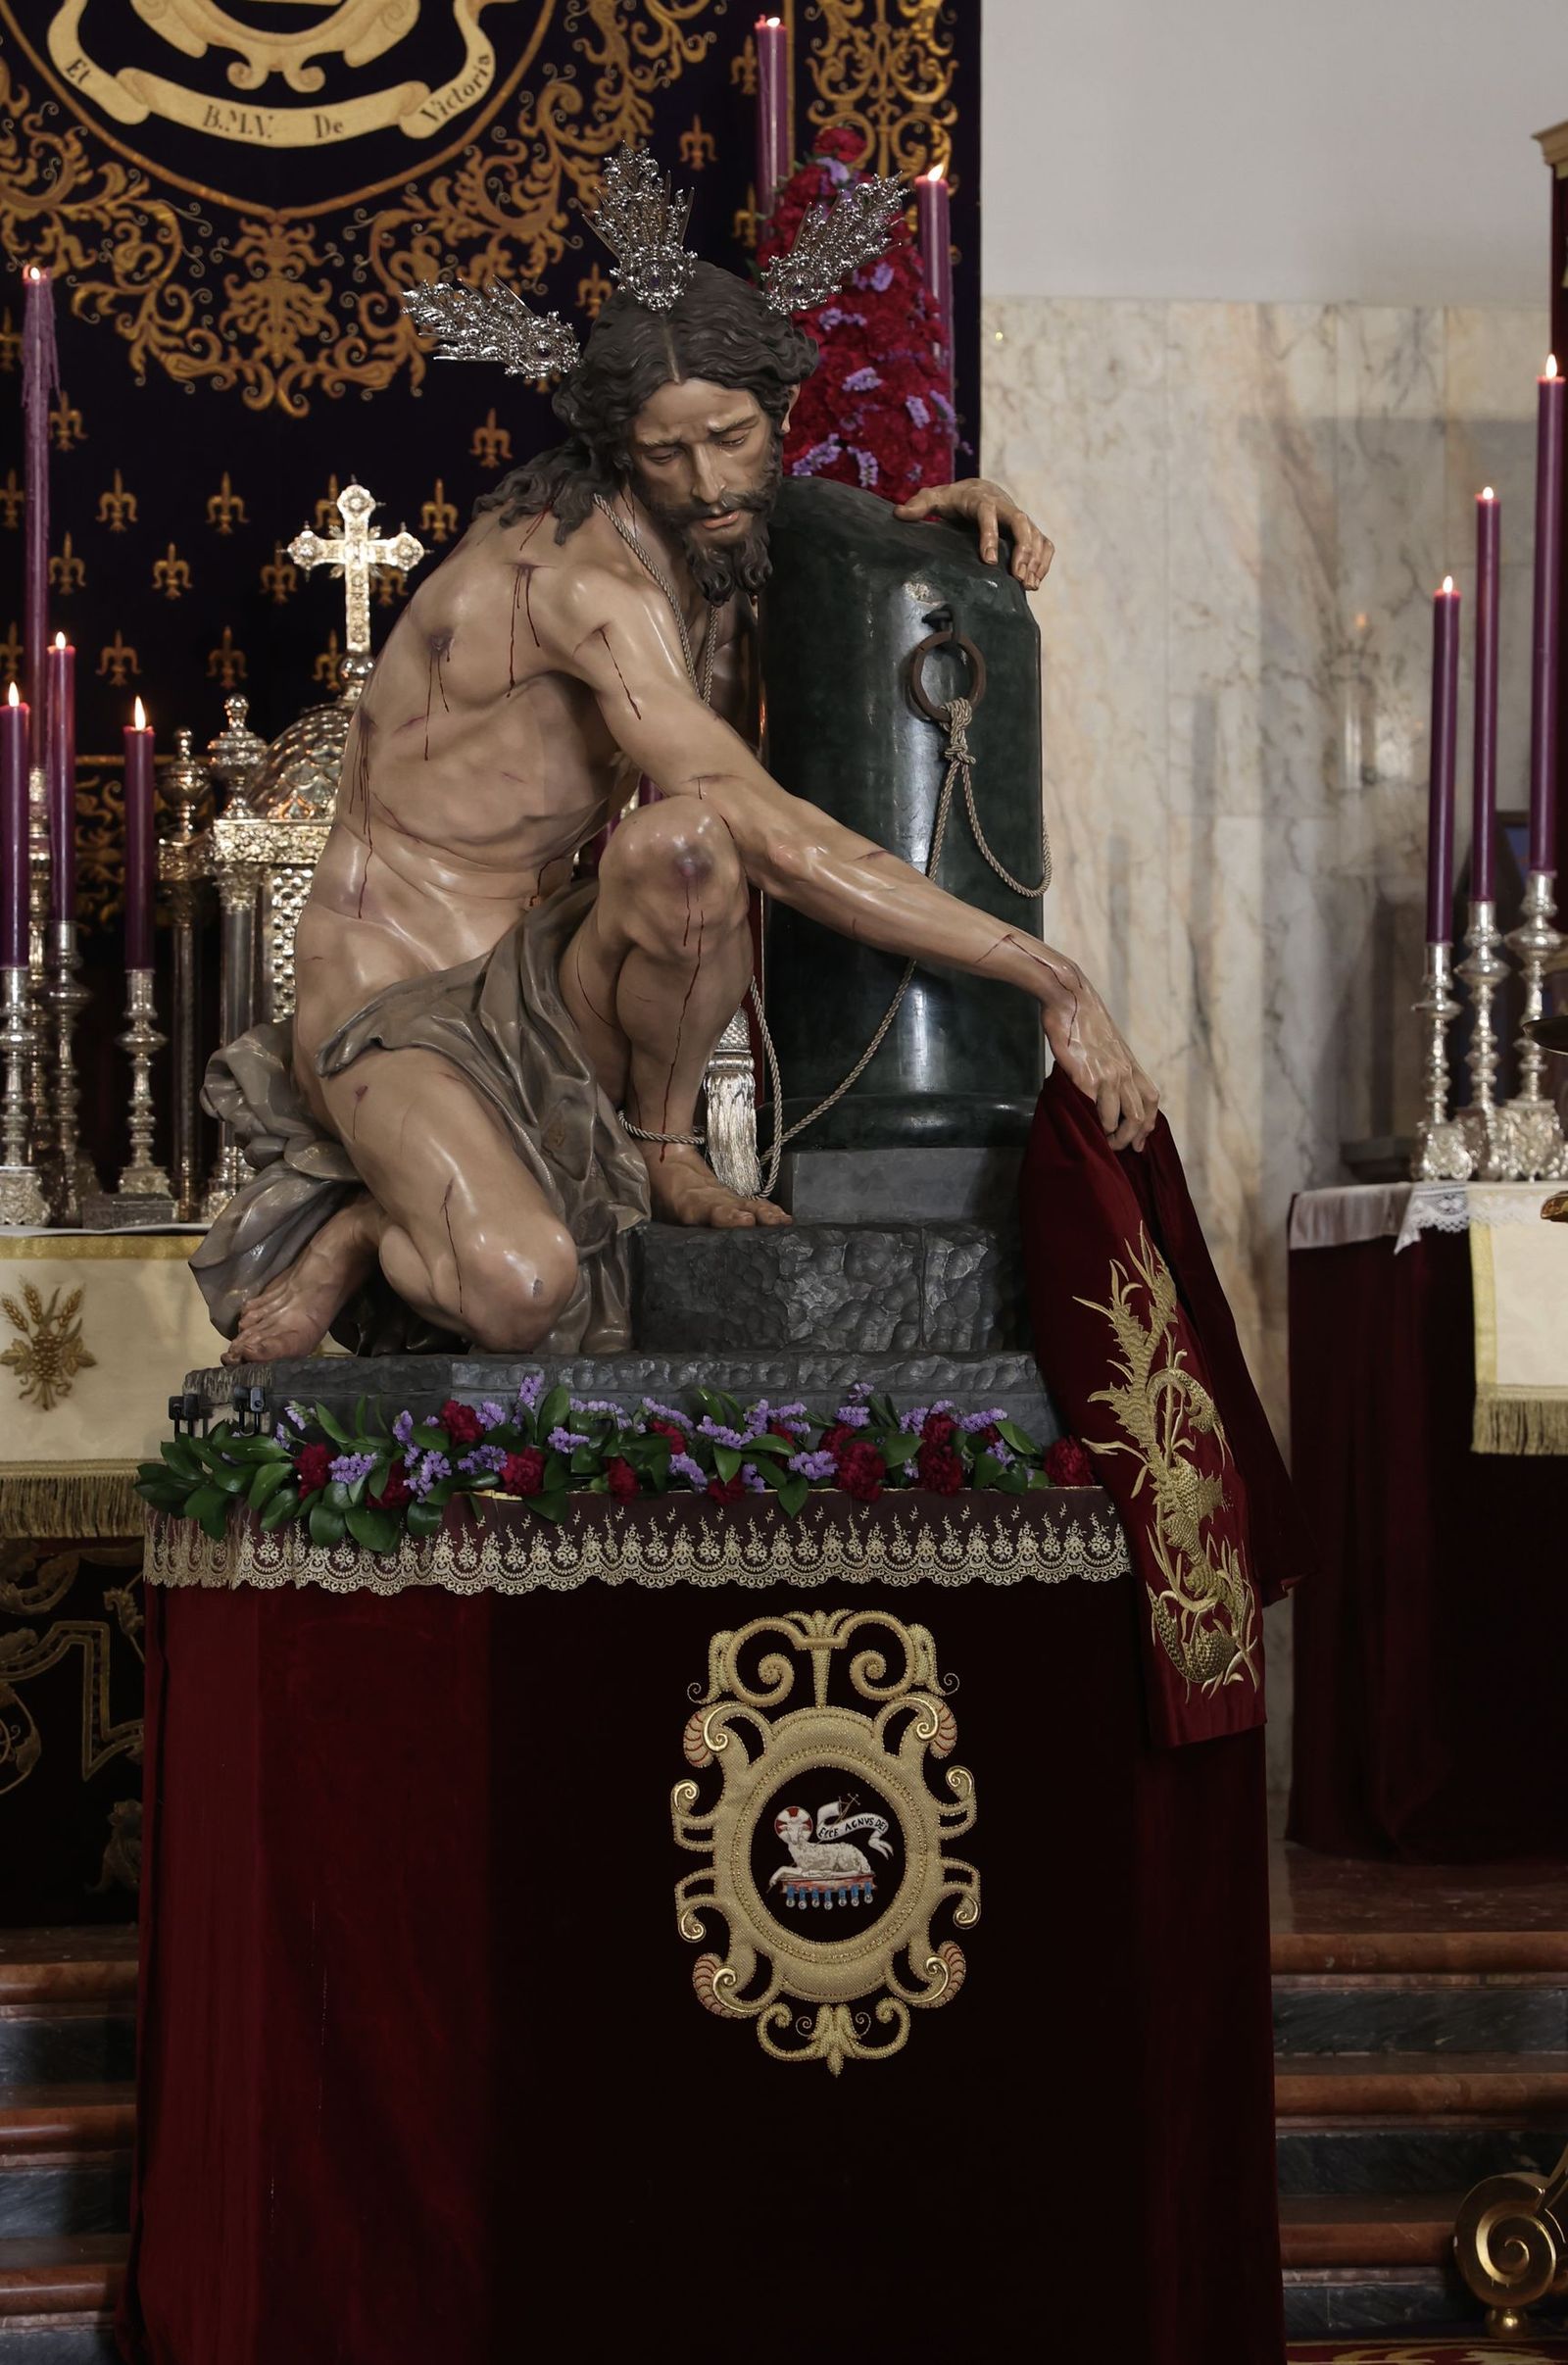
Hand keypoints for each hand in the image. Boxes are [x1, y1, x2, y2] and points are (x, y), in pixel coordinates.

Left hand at [894, 478, 1053, 588]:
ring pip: (1036, 534)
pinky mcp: (1029, 530)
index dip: (990, 535)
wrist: (979, 489)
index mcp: (981, 500)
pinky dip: (1044, 561)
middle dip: (1022, 550)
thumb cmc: (954, 498)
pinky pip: (1044, 543)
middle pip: (1021, 523)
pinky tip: (1035, 582)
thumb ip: (919, 505)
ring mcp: (1020, 519)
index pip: (988, 514)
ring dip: (1035, 560)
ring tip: (1028, 585)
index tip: (988, 560)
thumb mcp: (934, 497)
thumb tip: (898, 514)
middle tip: (1018, 576)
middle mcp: (1005, 507)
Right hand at [1042, 982, 1158, 1152]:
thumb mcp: (1104, 1044)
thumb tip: (1100, 1088)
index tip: (1141, 1143)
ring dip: (1113, 1137)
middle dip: (1132, 1138)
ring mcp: (1107, 1075)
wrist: (1069, 997)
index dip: (1149, 1124)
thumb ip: (1108, 1065)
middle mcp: (1123, 1071)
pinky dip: (1094, 1124)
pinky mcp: (1086, 1077)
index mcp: (1129, 1063)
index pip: (1151, 1099)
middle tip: (1121, 1149)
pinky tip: (1087, 1126)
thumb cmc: (1080, 1020)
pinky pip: (1095, 1111)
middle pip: (1139, 1115)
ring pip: (1121, 1118)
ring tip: (1103, 1142)